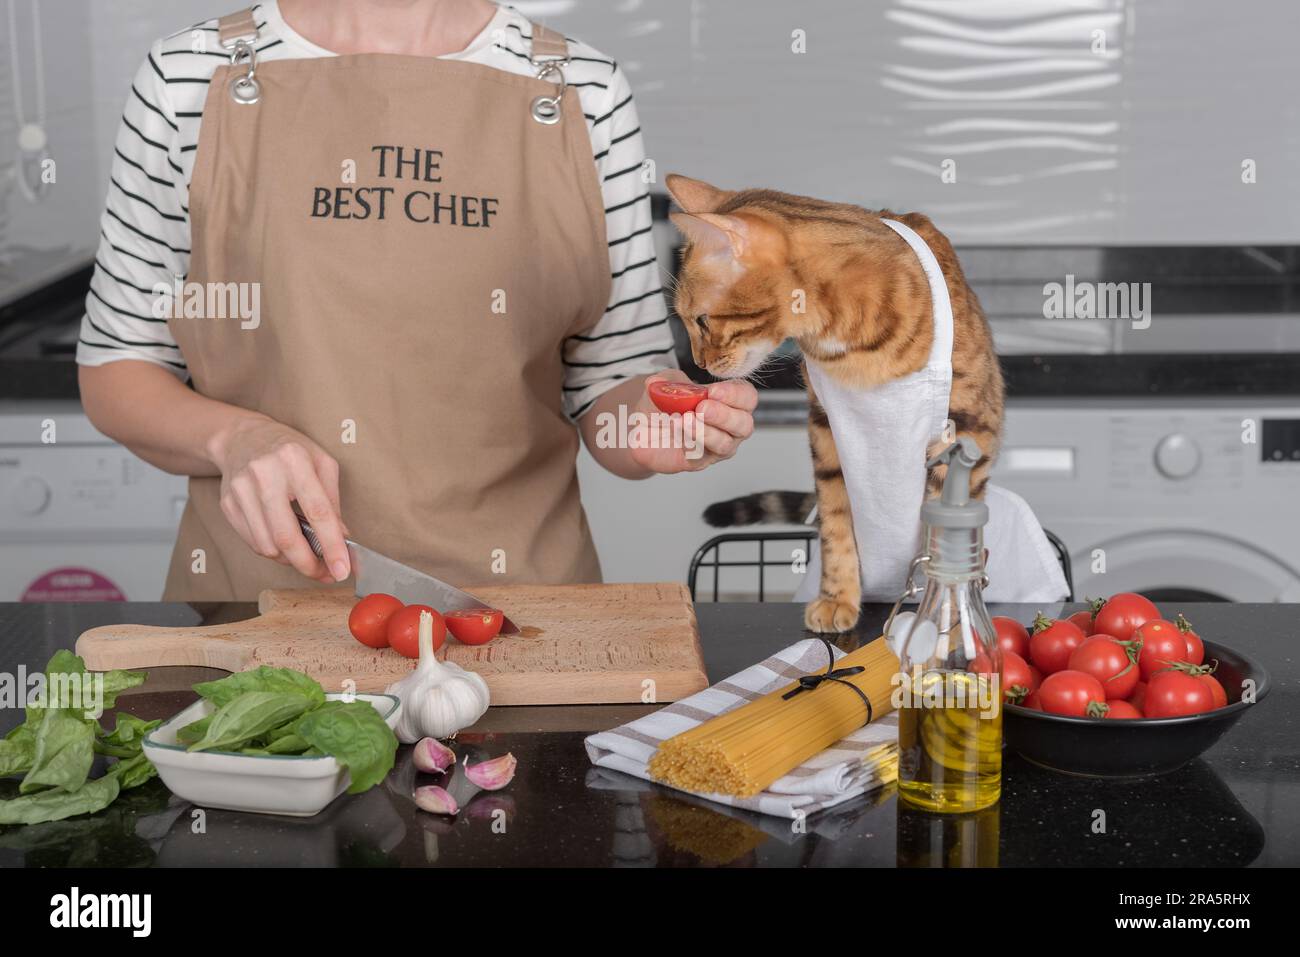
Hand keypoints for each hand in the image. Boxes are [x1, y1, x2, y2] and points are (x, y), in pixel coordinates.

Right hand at [208, 415, 349, 581]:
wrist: (242, 437)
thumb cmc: (290, 450)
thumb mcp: (321, 462)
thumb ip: (333, 500)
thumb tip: (342, 538)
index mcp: (294, 460)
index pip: (317, 512)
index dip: (332, 545)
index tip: (342, 569)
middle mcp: (264, 475)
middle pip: (286, 536)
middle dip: (308, 565)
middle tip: (324, 575)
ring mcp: (241, 490)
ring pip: (267, 546)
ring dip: (291, 560)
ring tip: (306, 555)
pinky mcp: (227, 504)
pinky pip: (253, 542)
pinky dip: (273, 551)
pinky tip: (284, 543)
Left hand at [629, 371, 757, 473]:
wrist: (641, 428)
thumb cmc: (663, 405)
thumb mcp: (663, 383)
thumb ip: (665, 380)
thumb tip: (658, 382)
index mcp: (728, 402)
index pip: (747, 397)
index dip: (735, 394)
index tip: (713, 391)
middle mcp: (728, 427)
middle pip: (744, 424)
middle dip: (724, 415)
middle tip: (703, 407)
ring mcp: (715, 446)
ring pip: (725, 444)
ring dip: (706, 430)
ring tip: (686, 418)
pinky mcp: (697, 462)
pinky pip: (700, 455)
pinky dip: (689, 440)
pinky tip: (677, 427)